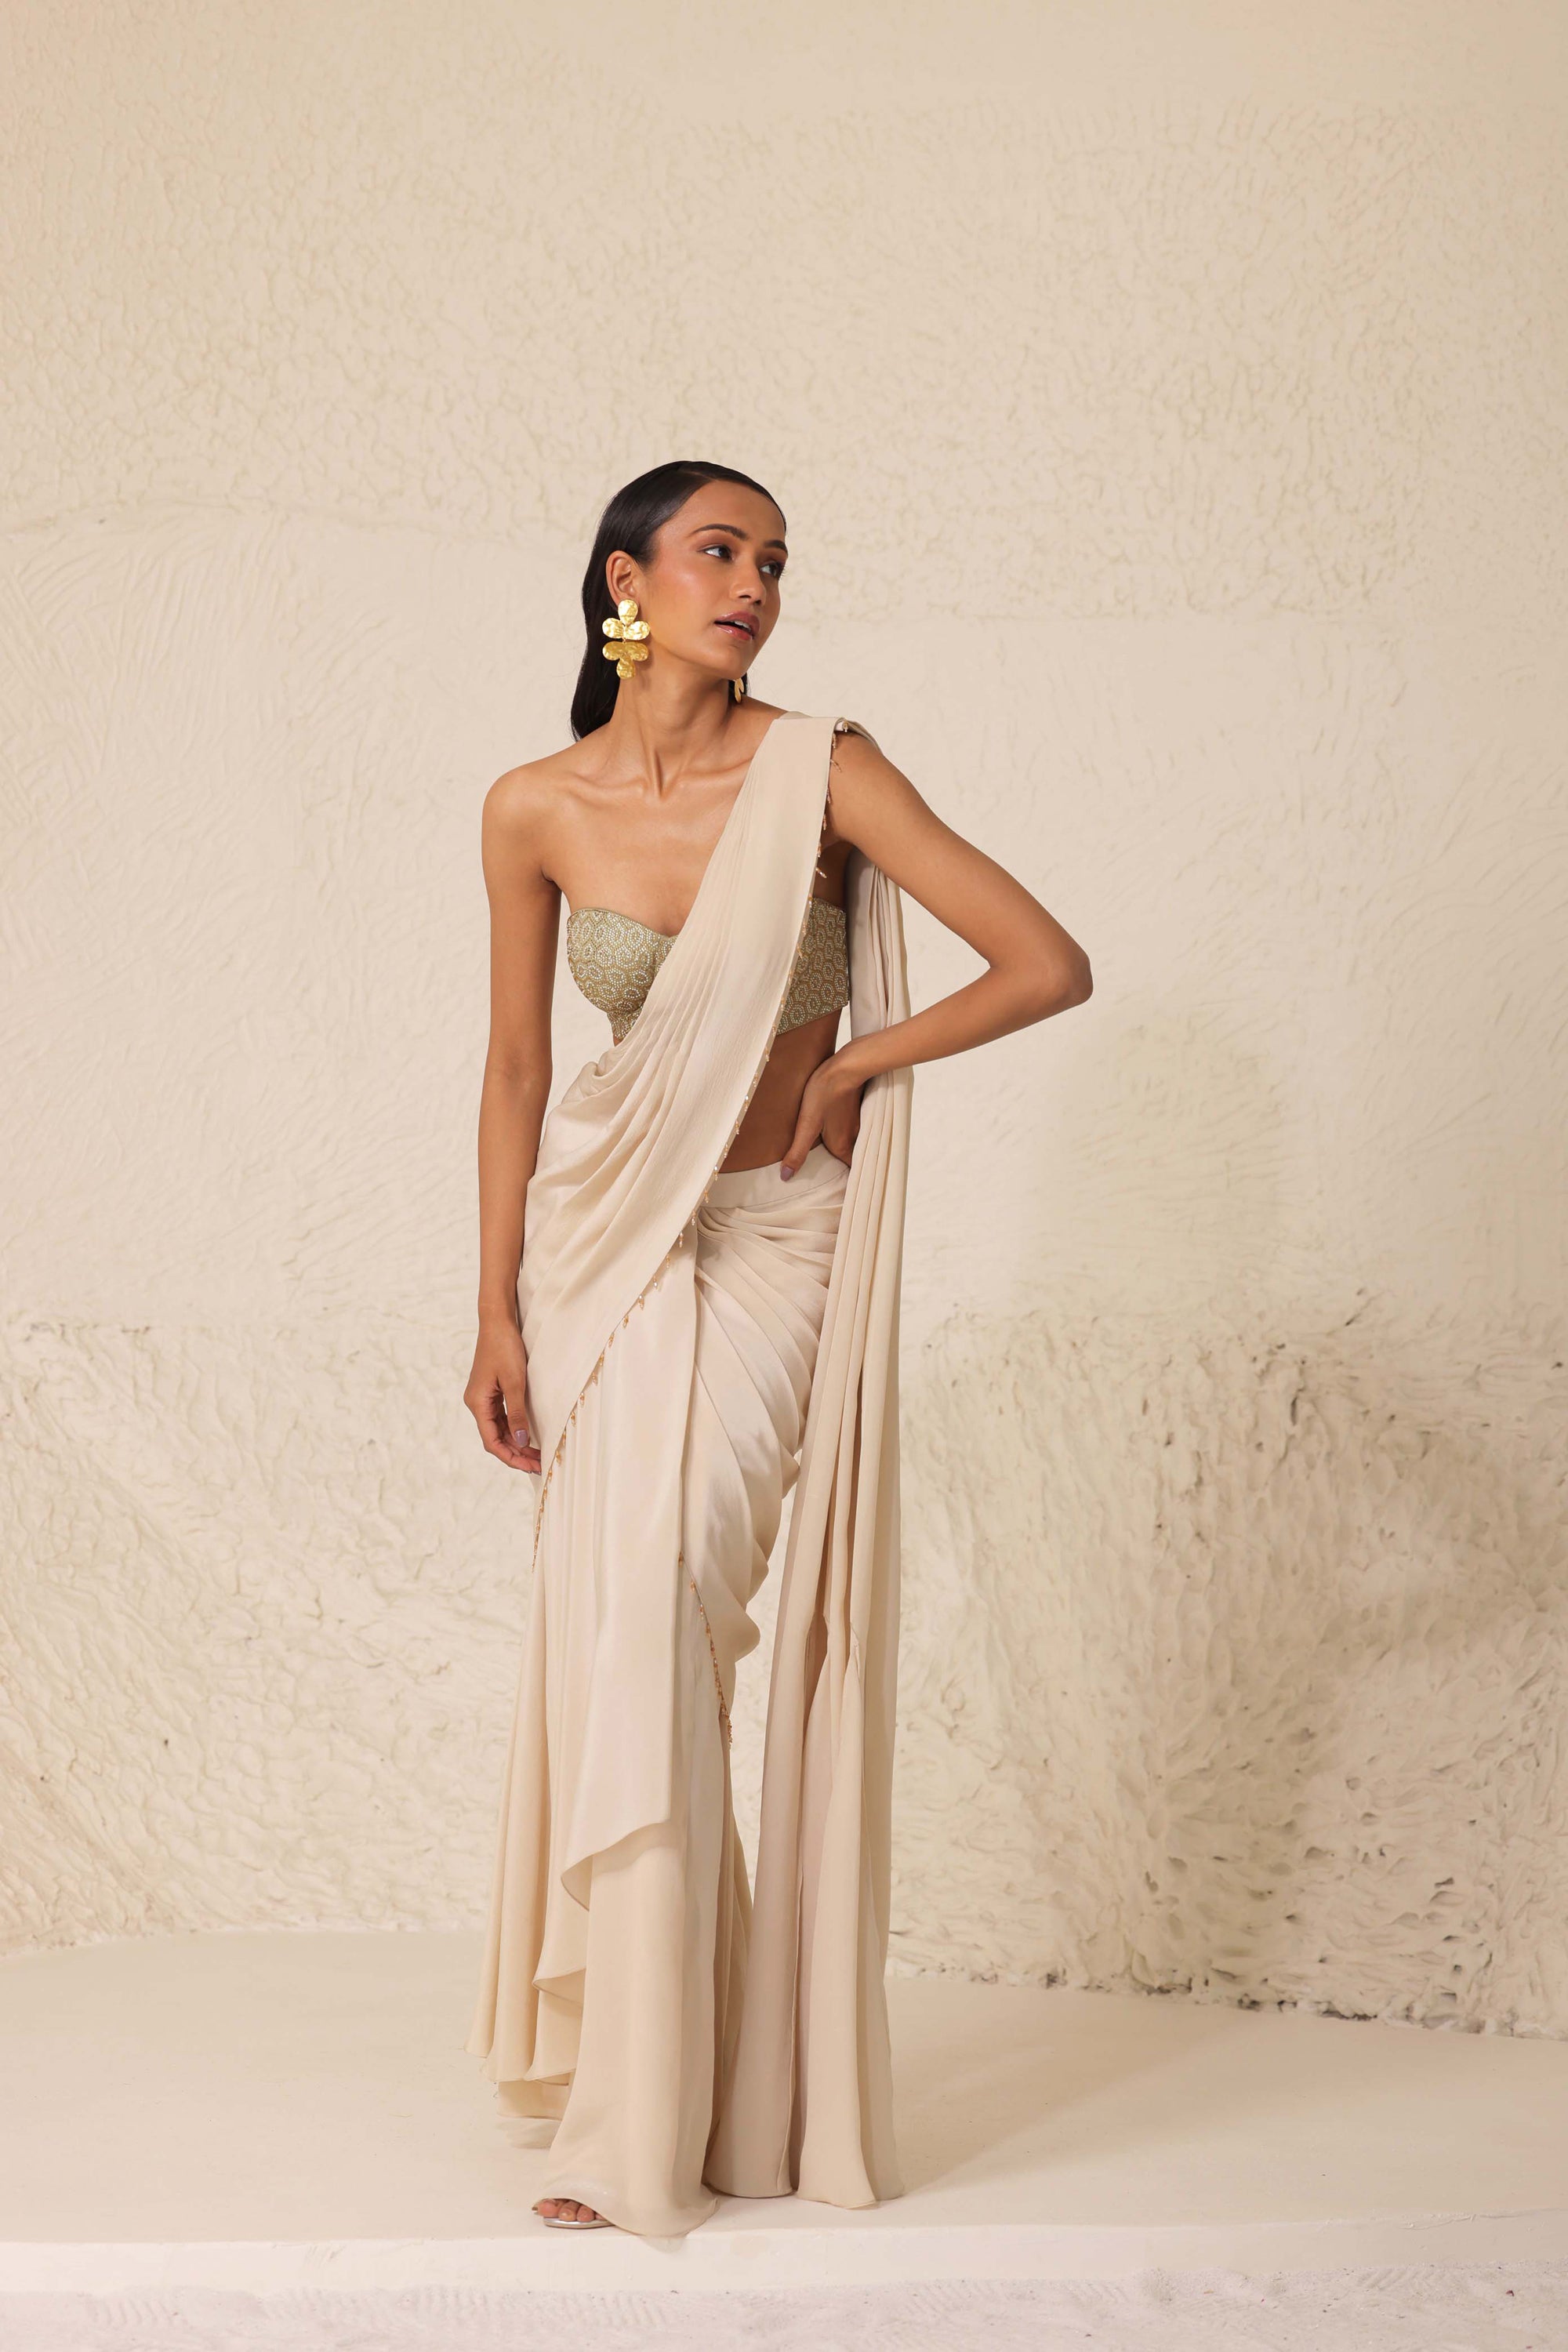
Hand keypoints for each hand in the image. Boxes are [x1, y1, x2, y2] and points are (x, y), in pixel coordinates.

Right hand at [465, 1316, 540, 1472]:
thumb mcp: (514, 1382)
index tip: (530, 1467)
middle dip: (515, 1453)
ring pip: (498, 1429)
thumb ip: (516, 1413)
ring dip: (515, 1442)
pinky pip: (500, 1417)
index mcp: (477, 1403)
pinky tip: (527, 1435)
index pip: (491, 1441)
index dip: (510, 1457)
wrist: (497, 1322)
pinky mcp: (490, 1391)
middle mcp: (476, 1403)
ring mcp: (483, 1397)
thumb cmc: (504, 1348)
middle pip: (494, 1438)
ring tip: (536, 1455)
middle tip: (539, 1465)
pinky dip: (513, 1428)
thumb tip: (520, 1441)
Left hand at [780, 1052, 864, 1177]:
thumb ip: (798, 1151)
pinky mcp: (855, 1111)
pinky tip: (832, 1131)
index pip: (849, 1174)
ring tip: (828, 1158)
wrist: (844, 1067)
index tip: (835, 1192)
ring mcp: (857, 1124)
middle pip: (850, 1160)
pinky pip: (852, 1131)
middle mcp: (853, 1138)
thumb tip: (786, 1176)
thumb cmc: (824, 1093)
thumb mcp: (806, 1124)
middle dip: (842, 1170)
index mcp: (842, 1146)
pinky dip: (844, 1136)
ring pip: (852, 1145)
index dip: (843, 1184)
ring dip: (843, 1152)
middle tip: (829, 1178)